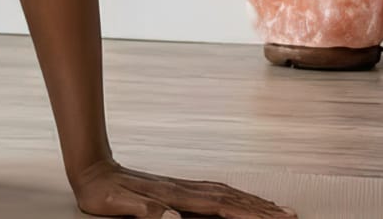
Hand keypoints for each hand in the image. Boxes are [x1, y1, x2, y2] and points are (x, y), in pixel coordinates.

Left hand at [71, 158, 297, 218]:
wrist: (91, 169)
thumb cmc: (102, 192)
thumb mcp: (116, 205)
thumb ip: (143, 211)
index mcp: (173, 197)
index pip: (220, 207)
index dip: (247, 214)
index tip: (274, 218)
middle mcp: (182, 190)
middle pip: (231, 198)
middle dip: (262, 208)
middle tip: (292, 214)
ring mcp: (181, 187)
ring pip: (226, 193)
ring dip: (253, 200)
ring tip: (277, 207)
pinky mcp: (176, 188)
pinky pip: (214, 192)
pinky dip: (234, 196)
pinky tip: (241, 199)